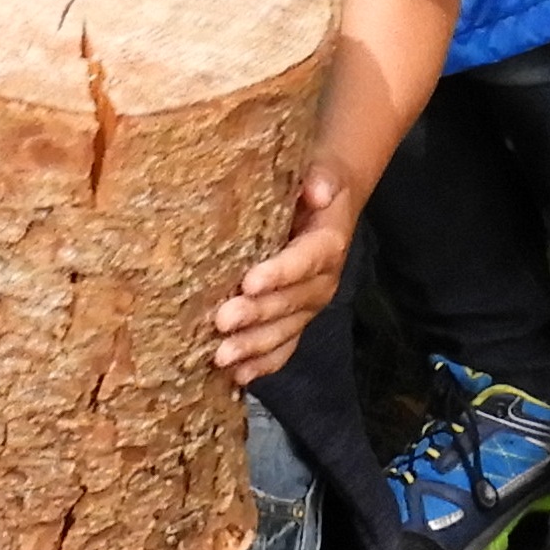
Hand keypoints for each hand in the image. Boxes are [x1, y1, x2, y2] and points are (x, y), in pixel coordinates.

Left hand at [212, 157, 366, 382]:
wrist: (327, 205)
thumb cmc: (314, 187)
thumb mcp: (321, 173)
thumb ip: (320, 179)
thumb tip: (315, 190)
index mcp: (327, 246)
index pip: (304, 262)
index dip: (278, 274)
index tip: (248, 282)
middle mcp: (322, 283)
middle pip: (288, 303)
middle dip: (255, 315)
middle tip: (221, 322)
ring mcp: (307, 307)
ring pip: (282, 332)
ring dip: (253, 347)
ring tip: (222, 357)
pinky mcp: (295, 321)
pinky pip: (282, 348)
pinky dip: (262, 364)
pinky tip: (238, 377)